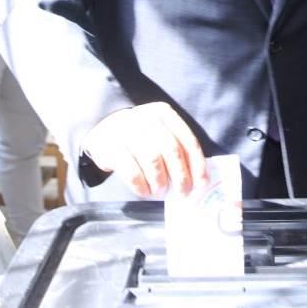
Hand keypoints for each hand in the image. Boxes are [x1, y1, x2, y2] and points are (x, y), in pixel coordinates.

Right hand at [83, 102, 208, 196]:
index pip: (187, 140)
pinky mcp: (111, 148)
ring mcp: (127, 132)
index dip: (197, 164)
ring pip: (153, 161)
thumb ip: (179, 149)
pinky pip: (132, 173)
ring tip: (161, 191)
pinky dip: (142, 187)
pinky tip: (145, 191)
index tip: (201, 183)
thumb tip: (199, 179)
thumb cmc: (141, 137)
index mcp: (164, 114)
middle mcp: (147, 119)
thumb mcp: (161, 132)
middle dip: (181, 176)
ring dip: (160, 182)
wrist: (104, 129)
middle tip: (183, 193)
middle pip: (172, 151)